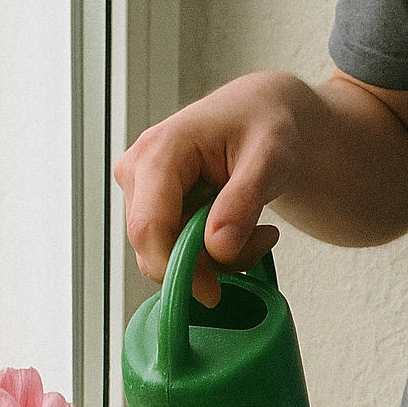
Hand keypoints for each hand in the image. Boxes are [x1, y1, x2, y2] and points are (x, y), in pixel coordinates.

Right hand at [114, 72, 297, 306]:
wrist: (260, 114)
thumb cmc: (265, 124)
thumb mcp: (270, 158)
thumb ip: (243, 202)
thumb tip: (218, 248)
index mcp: (159, 151)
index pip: (149, 228)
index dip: (177, 268)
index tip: (214, 292)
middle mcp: (137, 171)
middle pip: (155, 248)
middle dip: (208, 262)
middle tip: (262, 241)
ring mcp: (140, 191)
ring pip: (164, 255)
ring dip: (216, 259)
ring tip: (258, 231)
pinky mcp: (150, 207)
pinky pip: (172, 250)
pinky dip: (210, 253)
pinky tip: (238, 229)